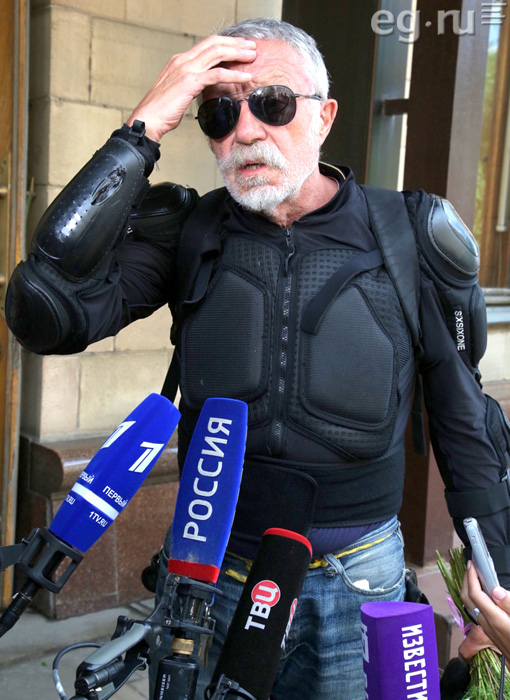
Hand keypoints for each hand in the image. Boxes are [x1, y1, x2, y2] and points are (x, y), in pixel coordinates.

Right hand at [126, 35, 256, 141]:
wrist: (148, 119)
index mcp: (180, 60)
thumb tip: (205, 86)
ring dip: (237, 53)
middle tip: (251, 47)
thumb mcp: (178, 92)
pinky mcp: (190, 82)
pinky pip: (217, 74)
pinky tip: (246, 77)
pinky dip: (234, 74)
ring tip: (252, 56)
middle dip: (235, 44)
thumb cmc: (161, 111)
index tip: (240, 48)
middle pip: (214, 43)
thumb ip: (191, 84)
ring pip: (217, 53)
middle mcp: (183, 60)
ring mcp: (186, 69)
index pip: (207, 45)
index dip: (226, 44)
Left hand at [460, 560, 509, 658]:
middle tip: (470, 566)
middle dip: (465, 579)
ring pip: (469, 604)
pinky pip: (475, 609)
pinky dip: (474, 596)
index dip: (471, 576)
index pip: (475, 594)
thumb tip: (496, 590)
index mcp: (495, 619)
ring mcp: (486, 627)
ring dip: (468, 587)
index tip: (472, 564)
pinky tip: (483, 591)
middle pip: (466, 598)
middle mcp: (486, 623)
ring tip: (475, 575)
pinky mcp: (488, 630)